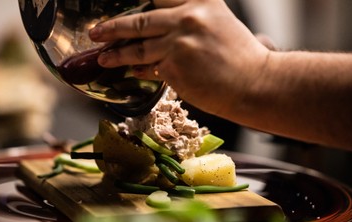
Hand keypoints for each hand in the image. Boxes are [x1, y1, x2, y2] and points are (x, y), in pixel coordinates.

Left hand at [89, 0, 269, 115]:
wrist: (254, 83)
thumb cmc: (239, 57)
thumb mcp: (216, 24)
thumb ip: (184, 22)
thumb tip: (154, 32)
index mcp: (200, 0)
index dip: (136, 2)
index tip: (118, 9)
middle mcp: (188, 16)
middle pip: (141, 19)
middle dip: (113, 27)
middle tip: (97, 32)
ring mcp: (179, 41)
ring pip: (139, 47)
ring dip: (116, 53)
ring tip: (103, 57)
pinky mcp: (174, 67)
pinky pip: (149, 68)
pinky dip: (139, 70)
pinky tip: (131, 71)